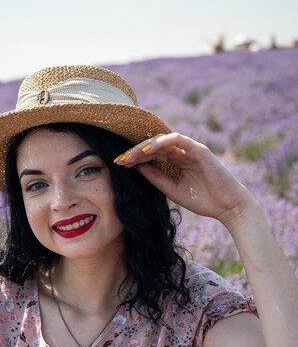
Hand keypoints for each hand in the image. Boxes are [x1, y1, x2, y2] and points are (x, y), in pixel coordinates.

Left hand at [115, 133, 255, 225]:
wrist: (226, 207)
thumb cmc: (202, 200)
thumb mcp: (173, 190)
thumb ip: (156, 178)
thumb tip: (137, 168)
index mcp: (176, 163)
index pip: (152, 155)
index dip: (135, 158)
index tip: (119, 164)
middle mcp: (182, 153)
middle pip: (154, 146)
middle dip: (135, 152)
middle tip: (120, 160)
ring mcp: (190, 150)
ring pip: (163, 141)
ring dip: (145, 146)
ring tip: (130, 155)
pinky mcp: (199, 150)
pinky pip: (178, 140)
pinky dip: (162, 142)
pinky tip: (148, 150)